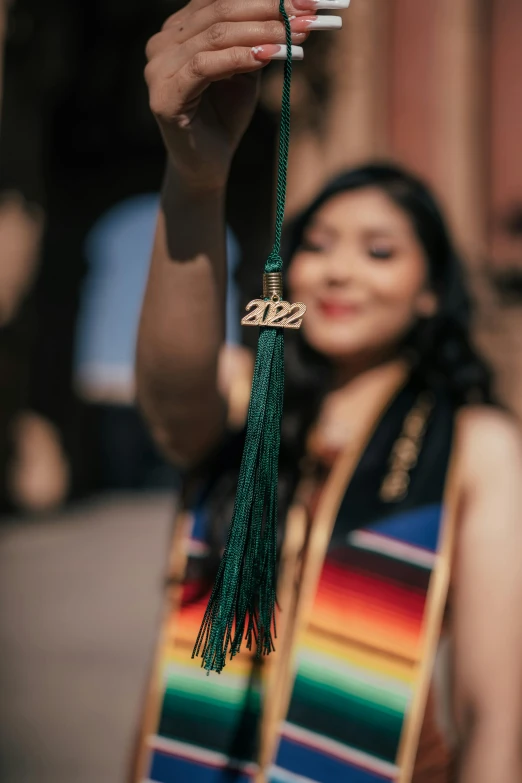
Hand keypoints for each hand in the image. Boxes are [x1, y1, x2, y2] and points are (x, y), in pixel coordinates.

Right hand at [145, 0, 348, 190]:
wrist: (207, 165)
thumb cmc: (225, 116)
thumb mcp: (247, 69)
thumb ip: (259, 40)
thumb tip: (294, 10)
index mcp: (179, 29)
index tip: (307, 0)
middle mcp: (163, 42)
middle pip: (220, 12)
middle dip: (269, 11)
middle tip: (306, 13)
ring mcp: (159, 68)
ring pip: (214, 36)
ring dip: (261, 33)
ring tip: (295, 35)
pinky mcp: (164, 95)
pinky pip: (204, 66)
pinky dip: (238, 58)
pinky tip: (268, 55)